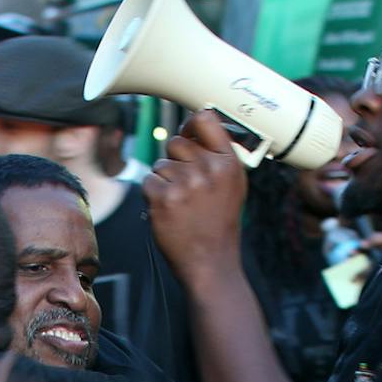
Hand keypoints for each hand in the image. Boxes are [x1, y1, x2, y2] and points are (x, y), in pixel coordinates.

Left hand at [145, 110, 250, 279]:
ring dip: (164, 181)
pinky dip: (153, 196)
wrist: (210, 262)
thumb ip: (217, 155)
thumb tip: (195, 124)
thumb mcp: (233, 185)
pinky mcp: (162, 198)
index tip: (188, 131)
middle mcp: (208, 169)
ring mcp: (184, 183)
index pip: (204, 119)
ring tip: (181, 204)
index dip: (190, 123)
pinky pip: (148, 181)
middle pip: (176, 142)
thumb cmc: (219, 223)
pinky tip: (169, 211)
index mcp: (228, 162)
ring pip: (160, 164)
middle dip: (176, 160)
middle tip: (187, 187)